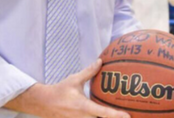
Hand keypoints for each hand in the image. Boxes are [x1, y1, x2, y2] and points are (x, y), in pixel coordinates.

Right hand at [9, 59, 129, 117]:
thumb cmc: (60, 90)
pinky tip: (104, 115)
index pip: (103, 112)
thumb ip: (88, 72)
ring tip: (120, 116)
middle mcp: (83, 117)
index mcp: (84, 106)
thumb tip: (100, 61)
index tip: (128, 116)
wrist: (44, 103)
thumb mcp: (74, 80)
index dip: (116, 115)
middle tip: (129, 116)